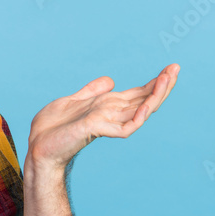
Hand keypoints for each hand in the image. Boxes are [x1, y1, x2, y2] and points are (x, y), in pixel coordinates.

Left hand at [27, 63, 179, 171]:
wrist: (38, 147)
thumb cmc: (52, 129)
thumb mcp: (72, 101)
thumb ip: (92, 91)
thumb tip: (111, 80)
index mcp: (108, 106)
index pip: (138, 94)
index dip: (154, 82)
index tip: (171, 68)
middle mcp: (112, 114)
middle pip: (144, 100)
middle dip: (162, 85)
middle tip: (176, 69)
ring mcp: (107, 123)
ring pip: (140, 111)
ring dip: (155, 95)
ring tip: (167, 79)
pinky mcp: (98, 130)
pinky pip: (126, 126)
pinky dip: (138, 116)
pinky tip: (146, 105)